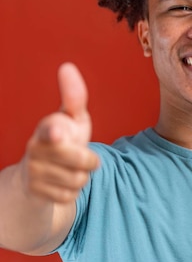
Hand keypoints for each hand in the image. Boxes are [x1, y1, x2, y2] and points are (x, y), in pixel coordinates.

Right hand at [21, 63, 98, 202]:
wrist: (39, 173)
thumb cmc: (64, 139)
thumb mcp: (73, 118)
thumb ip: (74, 97)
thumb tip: (67, 67)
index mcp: (47, 128)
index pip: (52, 129)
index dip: (56, 132)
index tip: (58, 132)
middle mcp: (35, 149)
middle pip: (80, 160)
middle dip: (89, 161)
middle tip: (84, 156)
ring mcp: (33, 172)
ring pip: (78, 180)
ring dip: (81, 176)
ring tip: (70, 169)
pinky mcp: (35, 193)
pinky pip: (70, 195)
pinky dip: (72, 191)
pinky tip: (62, 183)